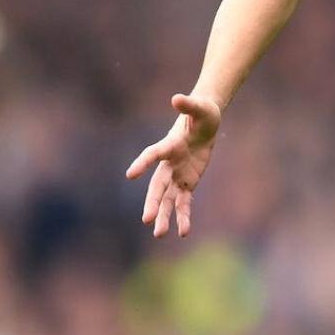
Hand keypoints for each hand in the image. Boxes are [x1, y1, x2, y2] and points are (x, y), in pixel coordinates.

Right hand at [124, 93, 223, 237]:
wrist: (205, 123)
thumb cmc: (202, 113)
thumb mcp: (200, 108)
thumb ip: (188, 105)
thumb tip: (176, 99)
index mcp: (169, 145)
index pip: (153, 154)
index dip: (143, 162)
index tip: (130, 174)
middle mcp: (169, 164)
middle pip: (157, 186)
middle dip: (152, 202)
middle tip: (146, 219)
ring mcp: (177, 175)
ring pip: (167, 199)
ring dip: (163, 216)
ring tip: (159, 234)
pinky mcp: (187, 183)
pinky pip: (184, 203)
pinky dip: (183, 216)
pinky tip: (182, 232)